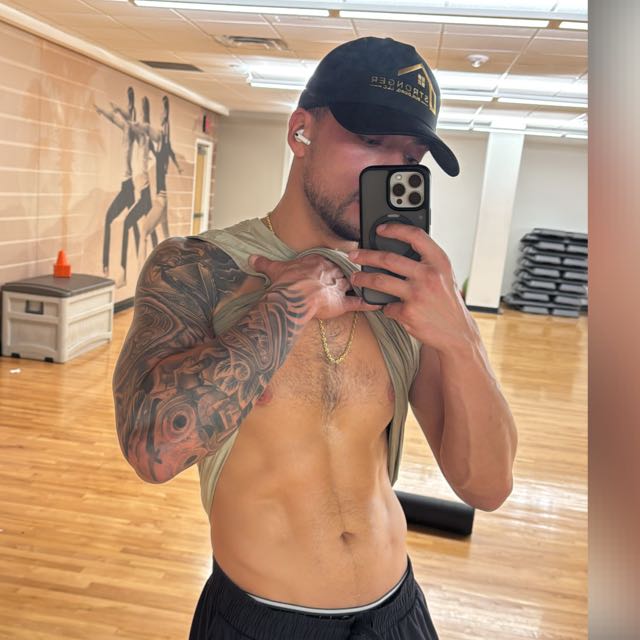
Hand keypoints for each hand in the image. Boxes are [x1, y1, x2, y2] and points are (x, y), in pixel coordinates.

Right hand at [249, 254, 381, 320]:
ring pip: (356, 284)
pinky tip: (380, 305)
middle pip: (346, 271)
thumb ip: (264, 263)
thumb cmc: (284, 282)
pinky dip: (370, 304)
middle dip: (352, 274)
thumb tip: (251, 258)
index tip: (337, 266)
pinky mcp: (342, 303)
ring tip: (373, 287)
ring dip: (363, 286)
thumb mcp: (274, 268)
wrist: (290, 297)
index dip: (334, 265)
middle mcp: (331, 272)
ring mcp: (338, 287)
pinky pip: (360, 303)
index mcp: (318, 261)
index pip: (331, 260)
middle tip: (360, 275)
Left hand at [347, 224, 479, 351]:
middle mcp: (429, 276)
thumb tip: (398, 247)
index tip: (380, 230)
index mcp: (439, 262)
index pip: (415, 236)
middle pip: (389, 259)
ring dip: (363, 278)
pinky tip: (386, 307)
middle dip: (366, 255)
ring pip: (380, 281)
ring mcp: (418, 295)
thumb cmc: (447, 302)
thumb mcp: (444, 276)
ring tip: (355, 278)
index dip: (395, 229)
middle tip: (353, 255)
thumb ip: (426, 262)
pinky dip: (384, 307)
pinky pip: (387, 306)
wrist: (457, 333)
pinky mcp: (408, 313)